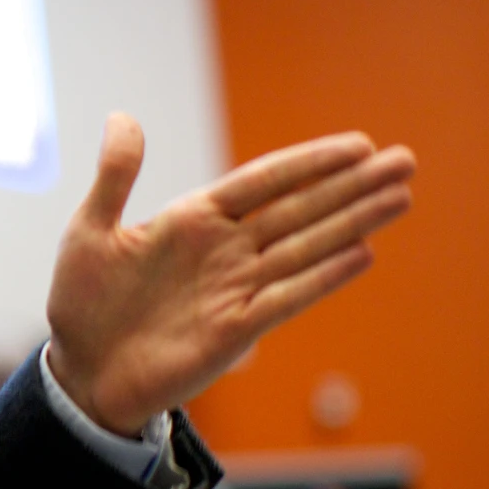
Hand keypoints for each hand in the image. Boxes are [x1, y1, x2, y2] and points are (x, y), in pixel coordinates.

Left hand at [46, 114, 415, 435]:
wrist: (82, 371)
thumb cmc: (83, 303)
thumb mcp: (90, 231)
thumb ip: (115, 176)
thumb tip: (123, 116)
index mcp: (192, 220)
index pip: (263, 181)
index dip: (310, 163)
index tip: (358, 144)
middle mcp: (224, 250)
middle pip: (300, 208)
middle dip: (351, 185)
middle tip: (406, 161)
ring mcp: (235, 288)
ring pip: (306, 246)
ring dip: (354, 222)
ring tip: (400, 197)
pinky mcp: (237, 330)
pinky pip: (288, 296)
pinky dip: (324, 276)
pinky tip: (363, 253)